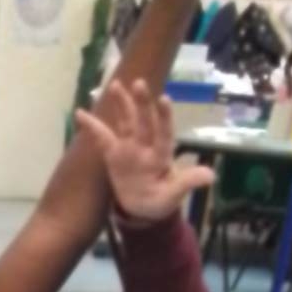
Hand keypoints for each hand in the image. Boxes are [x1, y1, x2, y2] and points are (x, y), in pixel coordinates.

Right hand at [74, 79, 213, 224]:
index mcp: (161, 155)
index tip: (164, 99)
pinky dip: (92, 126)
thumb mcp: (174, 195)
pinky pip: (101, 137)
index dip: (164, 118)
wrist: (142, 209)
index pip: (163, 133)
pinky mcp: (113, 153)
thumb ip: (188, 183)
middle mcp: (145, 145)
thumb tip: (211, 176)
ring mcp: (129, 147)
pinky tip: (80, 113)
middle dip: (141, 103)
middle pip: (143, 121)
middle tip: (139, 83)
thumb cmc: (161, 200)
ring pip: (125, 121)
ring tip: (115, 84)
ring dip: (121, 103)